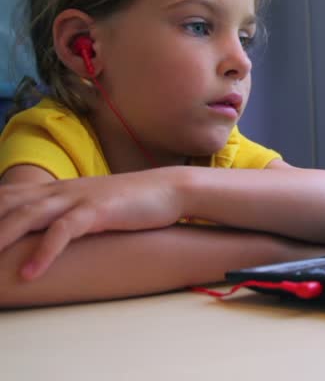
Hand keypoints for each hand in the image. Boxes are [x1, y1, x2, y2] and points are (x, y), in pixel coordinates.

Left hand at [0, 170, 183, 279]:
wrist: (170, 189)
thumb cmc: (132, 202)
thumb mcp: (90, 206)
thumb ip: (64, 215)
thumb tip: (45, 234)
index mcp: (56, 190)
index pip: (5, 198)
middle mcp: (60, 191)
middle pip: (7, 205)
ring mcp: (78, 199)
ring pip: (27, 216)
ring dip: (0, 238)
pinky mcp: (98, 211)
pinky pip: (64, 231)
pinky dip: (45, 252)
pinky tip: (32, 272)